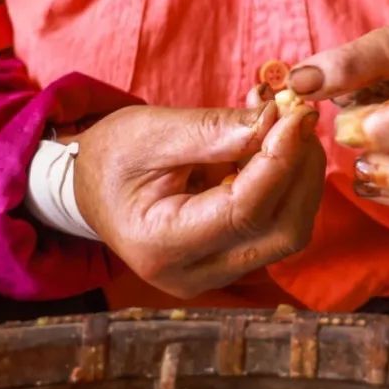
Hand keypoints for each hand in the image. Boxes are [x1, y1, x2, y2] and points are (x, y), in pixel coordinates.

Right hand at [72, 92, 324, 297]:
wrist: (87, 187)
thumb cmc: (110, 157)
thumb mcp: (151, 133)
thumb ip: (214, 131)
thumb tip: (276, 121)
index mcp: (163, 245)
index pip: (245, 211)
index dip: (281, 161)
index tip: (297, 115)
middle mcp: (194, 273)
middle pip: (281, 233)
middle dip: (301, 172)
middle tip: (299, 118)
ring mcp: (215, 273)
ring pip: (287, 231)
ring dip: (299, 176)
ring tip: (284, 125)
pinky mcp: (229, 259)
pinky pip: (274, 224)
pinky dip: (285, 183)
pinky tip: (272, 144)